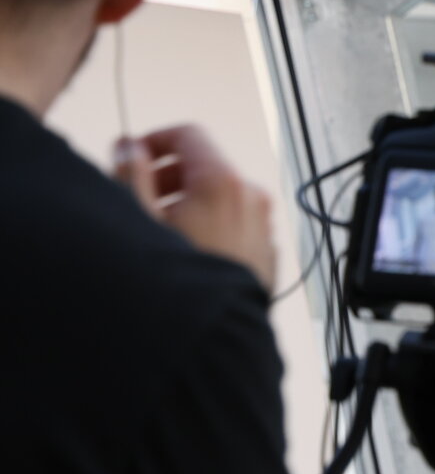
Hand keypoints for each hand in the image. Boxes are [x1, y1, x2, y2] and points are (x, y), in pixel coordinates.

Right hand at [115, 125, 277, 290]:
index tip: (133, 158)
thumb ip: (130, 174)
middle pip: (205, 167)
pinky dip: (211, 228)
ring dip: (188, 205)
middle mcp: (252, 200)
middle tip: (139, 199)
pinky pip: (235, 227)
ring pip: (221, 199)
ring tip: (160, 233)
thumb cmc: (177, 284)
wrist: (212, 338)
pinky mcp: (267, 255)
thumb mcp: (138, 219)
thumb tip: (128, 147)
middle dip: (168, 177)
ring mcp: (264, 228)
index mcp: (224, 183)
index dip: (154, 141)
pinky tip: (186, 254)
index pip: (189, 134)